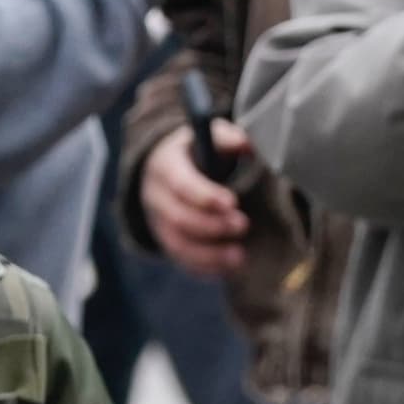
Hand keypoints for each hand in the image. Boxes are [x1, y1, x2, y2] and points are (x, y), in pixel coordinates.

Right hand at [142, 121, 252, 275]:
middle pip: (178, 218)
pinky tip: (230, 266)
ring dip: (209, 254)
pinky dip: (205, 267)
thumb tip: (246, 145)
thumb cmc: (195, 151)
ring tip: (240, 256)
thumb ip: (227, 138)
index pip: (180, 184)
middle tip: (243, 225)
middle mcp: (157, 197)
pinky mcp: (168, 241)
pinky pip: (182, 260)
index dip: (205, 196)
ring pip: (177, 245)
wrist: (166, 169)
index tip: (233, 203)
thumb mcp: (208, 136)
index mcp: (165, 167)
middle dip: (211, 225)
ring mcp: (159, 223)